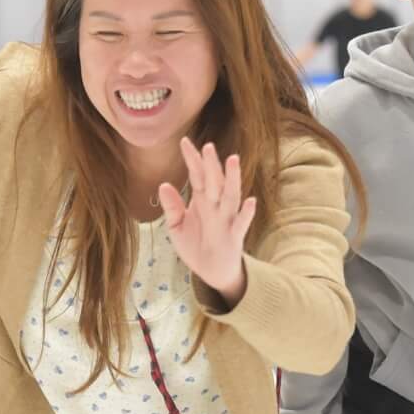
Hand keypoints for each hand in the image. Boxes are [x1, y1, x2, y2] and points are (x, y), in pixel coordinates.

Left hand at [159, 136, 256, 305]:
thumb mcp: (177, 227)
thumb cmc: (196, 245)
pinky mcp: (234, 237)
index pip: (197, 175)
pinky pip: (241, 223)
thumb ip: (172, 207)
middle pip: (214, 181)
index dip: (192, 160)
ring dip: (232, 179)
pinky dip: (246, 213)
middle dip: (211, 165)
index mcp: (202, 200)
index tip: (184, 141)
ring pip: (230, 196)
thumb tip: (163, 185)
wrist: (212, 272)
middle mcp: (216, 206)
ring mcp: (227, 220)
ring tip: (232, 160)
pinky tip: (250, 201)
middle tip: (207, 146)